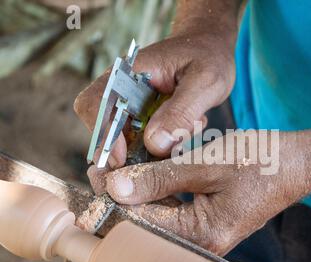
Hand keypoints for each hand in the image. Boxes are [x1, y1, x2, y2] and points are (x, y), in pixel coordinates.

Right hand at [74, 24, 235, 168]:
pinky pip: (145, 144)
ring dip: (154, 149)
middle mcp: (122, 91)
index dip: (102, 134)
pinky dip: (165, 146)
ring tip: (189, 128)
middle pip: (105, 130)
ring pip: (127, 142)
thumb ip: (181, 111)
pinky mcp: (145, 120)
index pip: (95, 104)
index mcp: (127, 72)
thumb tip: (154, 144)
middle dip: (131, 151)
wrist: (210, 50)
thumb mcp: (204, 81)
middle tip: (161, 159)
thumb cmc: (207, 57)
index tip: (121, 159)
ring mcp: (133, 107)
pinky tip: (190, 128)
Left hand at [102, 131, 310, 255]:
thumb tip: (117, 188)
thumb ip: (160, 177)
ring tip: (126, 162)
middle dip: (124, 192)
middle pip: (146, 220)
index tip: (99, 169)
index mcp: (201, 234)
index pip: (140, 220)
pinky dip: (159, 189)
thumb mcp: (205, 163)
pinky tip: (151, 170)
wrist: (296, 163)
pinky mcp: (209, 220)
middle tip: (108, 163)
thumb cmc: (259, 161)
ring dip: (141, 189)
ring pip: (158, 213)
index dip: (115, 195)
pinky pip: (174, 208)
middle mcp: (200, 242)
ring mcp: (205, 232)